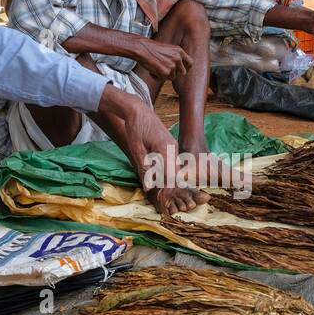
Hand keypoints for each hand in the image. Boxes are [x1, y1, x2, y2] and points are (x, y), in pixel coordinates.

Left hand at [97, 86, 209, 216]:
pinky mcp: (172, 148)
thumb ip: (144, 168)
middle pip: (177, 175)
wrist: (138, 111)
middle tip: (167, 203)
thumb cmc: (136, 128)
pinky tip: (164, 182)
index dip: (168, 190)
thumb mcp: (137, 149)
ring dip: (171, 183)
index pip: (172, 176)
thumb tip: (149, 187)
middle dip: (172, 189)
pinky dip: (169, 174)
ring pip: (176, 170)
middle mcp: (175, 150)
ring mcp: (175, 148)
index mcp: (167, 150)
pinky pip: (173, 165)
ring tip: (167, 196)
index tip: (164, 202)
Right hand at [128, 37, 192, 80]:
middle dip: (174, 73)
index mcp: (180, 51)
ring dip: (164, 75)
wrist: (142, 48)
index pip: (190, 63)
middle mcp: (178, 58)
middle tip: (165, 70)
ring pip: (172, 77)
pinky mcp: (165, 72)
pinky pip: (163, 79)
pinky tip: (152, 70)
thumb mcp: (168, 49)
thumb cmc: (152, 49)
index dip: (185, 68)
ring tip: (156, 68)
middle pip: (182, 73)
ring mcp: (172, 65)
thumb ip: (175, 57)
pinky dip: (157, 77)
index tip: (180, 70)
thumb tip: (180, 68)